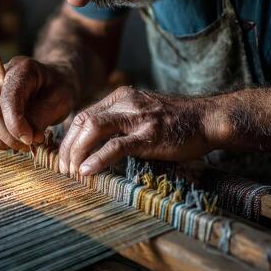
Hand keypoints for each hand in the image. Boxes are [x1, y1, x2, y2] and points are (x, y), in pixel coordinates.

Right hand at [0, 56, 76, 150]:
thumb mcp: (61, 99)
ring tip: (23, 145)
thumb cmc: (58, 88)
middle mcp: (0, 78)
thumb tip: (31, 138)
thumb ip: (44, 116)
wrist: (52, 83)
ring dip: (2, 140)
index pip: (9, 98)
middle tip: (30, 145)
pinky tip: (14, 142)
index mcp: (20, 69)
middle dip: (10, 135)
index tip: (30, 140)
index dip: (16, 123)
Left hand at [59, 86, 214, 175]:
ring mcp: (137, 118)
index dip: (68, 138)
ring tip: (72, 172)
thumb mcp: (141, 114)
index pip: (83, 116)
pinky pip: (116, 146)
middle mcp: (125, 103)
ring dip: (77, 152)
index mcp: (120, 98)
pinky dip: (98, 159)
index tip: (63, 157)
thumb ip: (119, 122)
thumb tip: (93, 144)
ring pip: (93, 129)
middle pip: (83, 121)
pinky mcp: (149, 135)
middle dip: (68, 147)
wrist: (208, 119)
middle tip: (62, 169)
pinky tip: (88, 171)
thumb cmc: (174, 122)